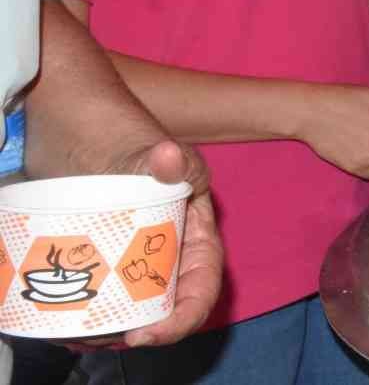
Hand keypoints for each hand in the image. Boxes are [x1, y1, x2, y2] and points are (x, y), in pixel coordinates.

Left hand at [69, 141, 223, 348]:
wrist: (78, 134)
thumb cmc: (124, 140)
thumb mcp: (151, 151)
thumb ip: (167, 158)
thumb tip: (168, 158)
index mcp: (196, 235)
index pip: (201, 286)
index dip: (183, 317)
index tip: (147, 334)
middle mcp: (170, 254)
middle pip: (167, 307)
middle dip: (141, 332)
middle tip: (100, 337)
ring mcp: (135, 262)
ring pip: (134, 310)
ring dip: (110, 329)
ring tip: (75, 334)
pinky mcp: (104, 265)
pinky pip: (105, 301)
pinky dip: (89, 318)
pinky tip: (63, 324)